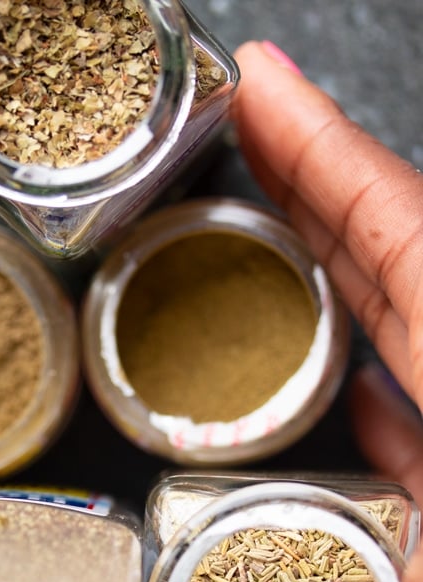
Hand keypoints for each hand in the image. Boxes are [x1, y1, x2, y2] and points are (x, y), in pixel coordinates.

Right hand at [232, 42, 422, 581]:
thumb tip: (394, 401)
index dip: (338, 166)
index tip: (262, 87)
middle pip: (412, 280)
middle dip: (322, 191)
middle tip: (238, 123)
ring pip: (403, 347)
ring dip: (330, 272)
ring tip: (252, 210)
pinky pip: (402, 431)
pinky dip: (356, 380)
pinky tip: (319, 360)